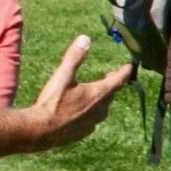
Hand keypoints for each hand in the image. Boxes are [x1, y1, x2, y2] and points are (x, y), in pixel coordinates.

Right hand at [30, 35, 131, 150]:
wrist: (41, 130)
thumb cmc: (53, 102)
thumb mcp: (63, 75)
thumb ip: (75, 57)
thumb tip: (86, 39)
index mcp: (98, 94)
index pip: (118, 81)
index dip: (125, 72)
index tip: (129, 67)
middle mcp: (100, 109)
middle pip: (111, 94)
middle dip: (113, 83)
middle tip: (111, 76)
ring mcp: (93, 122)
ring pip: (103, 108)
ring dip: (103, 98)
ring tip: (98, 92)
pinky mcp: (84, 132)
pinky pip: (93, 119)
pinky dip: (91, 112)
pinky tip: (84, 111)